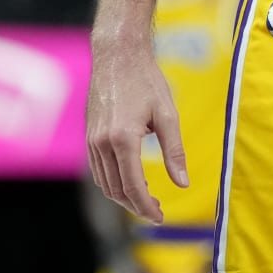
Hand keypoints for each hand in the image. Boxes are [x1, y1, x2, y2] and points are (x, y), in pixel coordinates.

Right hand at [87, 40, 188, 222]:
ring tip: (146, 198)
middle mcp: (102, 143)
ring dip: (123, 197)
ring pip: (104, 183)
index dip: (146, 207)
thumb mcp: (167, 114)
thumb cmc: (146, 80)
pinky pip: (97, 170)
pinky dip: (112, 182)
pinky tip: (130, 179)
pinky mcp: (88, 136)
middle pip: (116, 190)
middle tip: (157, 212)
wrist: (117, 55)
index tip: (160, 217)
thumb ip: (174, 151)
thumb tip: (183, 183)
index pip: (132, 187)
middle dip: (136, 206)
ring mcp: (91, 140)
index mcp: (123, 139)